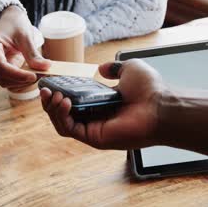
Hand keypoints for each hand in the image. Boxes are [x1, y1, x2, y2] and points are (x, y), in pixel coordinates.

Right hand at [0, 6, 50, 88]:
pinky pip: (7, 80)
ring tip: (37, 74)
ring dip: (21, 82)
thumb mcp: (25, 36)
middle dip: (21, 80)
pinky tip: (30, 74)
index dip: (17, 75)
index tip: (34, 76)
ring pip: (4, 81)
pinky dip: (19, 80)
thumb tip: (46, 67)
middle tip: (40, 75)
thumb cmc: (15, 25)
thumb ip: (33, 54)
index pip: (1, 67)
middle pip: (1, 77)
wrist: (9, 23)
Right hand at [40, 59, 165, 149]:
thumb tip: (102, 68)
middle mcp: (95, 118)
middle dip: (50, 101)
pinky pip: (69, 129)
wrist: (161, 106)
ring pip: (62, 123)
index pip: (73, 101)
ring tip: (53, 95)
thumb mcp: (129, 69)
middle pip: (63, 113)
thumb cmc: (150, 90)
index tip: (51, 82)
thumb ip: (115, 68)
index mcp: (101, 104)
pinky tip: (64, 102)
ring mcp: (93, 129)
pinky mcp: (94, 138)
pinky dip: (61, 116)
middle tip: (46, 89)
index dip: (60, 92)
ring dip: (52, 108)